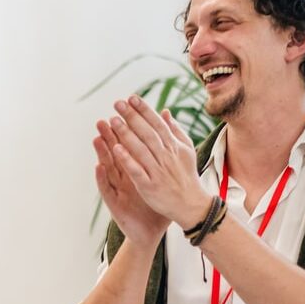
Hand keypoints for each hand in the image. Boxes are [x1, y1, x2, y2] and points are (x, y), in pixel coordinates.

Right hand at [94, 117, 169, 248]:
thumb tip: (170, 142)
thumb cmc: (156, 204)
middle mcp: (123, 177)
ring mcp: (117, 190)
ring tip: (97, 138)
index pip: (130, 146)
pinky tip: (98, 167)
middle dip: (110, 137)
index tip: (123, 114)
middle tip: (103, 120)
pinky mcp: (114, 203)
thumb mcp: (161, 179)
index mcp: (136, 169)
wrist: (151, 231)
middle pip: (116, 154)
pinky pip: (107, 189)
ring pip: (108, 168)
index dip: (126, 130)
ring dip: (102, 153)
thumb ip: (164, 158)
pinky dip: (102, 178)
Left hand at [104, 96, 207, 230]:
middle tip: (118, 103)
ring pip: (140, 149)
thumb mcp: (186, 150)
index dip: (144, 110)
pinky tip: (116, 149)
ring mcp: (157, 171)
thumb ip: (175, 131)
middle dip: (132, 117)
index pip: (157, 124)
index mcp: (174, 146)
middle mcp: (166, 156)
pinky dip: (127, 160)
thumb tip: (165, 111)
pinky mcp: (149, 186)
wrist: (191, 205)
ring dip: (126, 134)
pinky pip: (137, 171)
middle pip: (147, 133)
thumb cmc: (186, 176)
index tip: (131, 97)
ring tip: (113, 120)